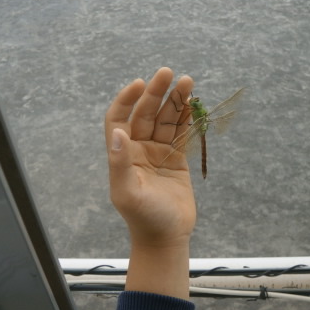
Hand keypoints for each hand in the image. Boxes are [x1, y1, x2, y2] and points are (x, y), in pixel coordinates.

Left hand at [105, 67, 195, 246]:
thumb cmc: (144, 218)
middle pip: (146, 113)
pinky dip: (185, 117)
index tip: (140, 84)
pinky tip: (192, 102)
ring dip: (174, 101)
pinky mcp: (176, 159)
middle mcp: (138, 149)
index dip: (127, 100)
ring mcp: (158, 152)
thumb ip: (120, 163)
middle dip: (156, 92)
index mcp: (123, 154)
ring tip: (188, 82)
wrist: (167, 237)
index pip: (119, 118)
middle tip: (168, 72)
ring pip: (165, 120)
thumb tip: (118, 133)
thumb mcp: (128, 192)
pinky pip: (180, 133)